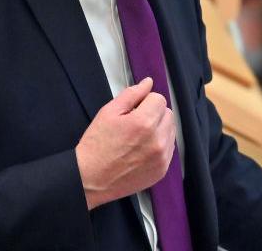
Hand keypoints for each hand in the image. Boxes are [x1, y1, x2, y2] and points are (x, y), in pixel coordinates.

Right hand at [75, 77, 176, 209]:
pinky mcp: (162, 169)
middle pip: (167, 113)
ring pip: (170, 130)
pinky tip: (142, 149)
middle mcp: (157, 139)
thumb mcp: (108, 112)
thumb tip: (148, 82)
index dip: (145, 101)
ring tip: (138, 137)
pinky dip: (159, 145)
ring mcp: (161, 156)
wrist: (90, 178)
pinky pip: (169, 148)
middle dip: (153, 114)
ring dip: (159, 129)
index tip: (133, 110)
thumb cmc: (96, 145)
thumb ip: (131, 94)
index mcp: (144, 122)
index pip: (159, 99)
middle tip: (134, 123)